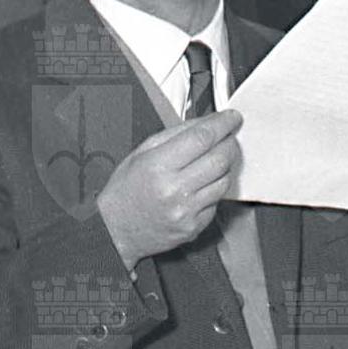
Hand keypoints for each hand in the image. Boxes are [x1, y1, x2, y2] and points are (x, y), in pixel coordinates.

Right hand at [95, 110, 241, 269]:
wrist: (116, 230)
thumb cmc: (126, 191)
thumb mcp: (141, 154)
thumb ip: (174, 135)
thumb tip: (205, 122)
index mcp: (158, 166)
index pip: (202, 138)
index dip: (222, 124)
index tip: (231, 118)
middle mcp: (174, 189)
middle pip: (220, 158)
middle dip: (230, 143)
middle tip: (229, 138)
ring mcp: (186, 210)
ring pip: (224, 180)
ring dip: (226, 166)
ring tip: (215, 160)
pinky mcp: (194, 226)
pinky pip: (217, 201)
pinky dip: (215, 188)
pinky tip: (203, 185)